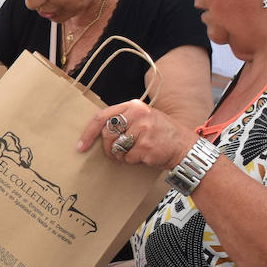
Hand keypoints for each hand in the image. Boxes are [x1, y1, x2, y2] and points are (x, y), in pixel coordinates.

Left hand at [78, 99, 193, 170]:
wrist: (185, 147)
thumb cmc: (161, 134)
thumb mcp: (144, 118)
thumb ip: (124, 120)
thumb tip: (98, 132)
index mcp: (134, 106)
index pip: (102, 117)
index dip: (89, 132)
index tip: (81, 145)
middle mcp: (138, 115)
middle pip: (107, 134)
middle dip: (107, 148)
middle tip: (115, 154)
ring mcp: (143, 130)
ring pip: (116, 147)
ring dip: (121, 155)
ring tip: (134, 153)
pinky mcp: (146, 146)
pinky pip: (127, 157)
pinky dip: (132, 161)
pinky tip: (144, 156)